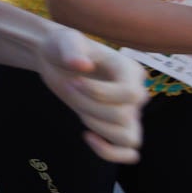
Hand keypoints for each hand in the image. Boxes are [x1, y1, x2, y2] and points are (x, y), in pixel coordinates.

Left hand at [32, 28, 145, 163]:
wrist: (56, 58)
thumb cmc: (64, 46)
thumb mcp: (65, 40)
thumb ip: (72, 48)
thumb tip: (82, 65)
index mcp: (130, 70)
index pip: (131, 94)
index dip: (100, 93)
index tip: (74, 80)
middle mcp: (135, 93)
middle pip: (123, 116)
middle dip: (89, 106)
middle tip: (69, 88)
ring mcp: (128, 112)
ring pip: (129, 138)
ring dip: (98, 128)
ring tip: (78, 111)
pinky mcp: (115, 125)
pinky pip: (128, 152)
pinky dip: (111, 153)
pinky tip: (87, 136)